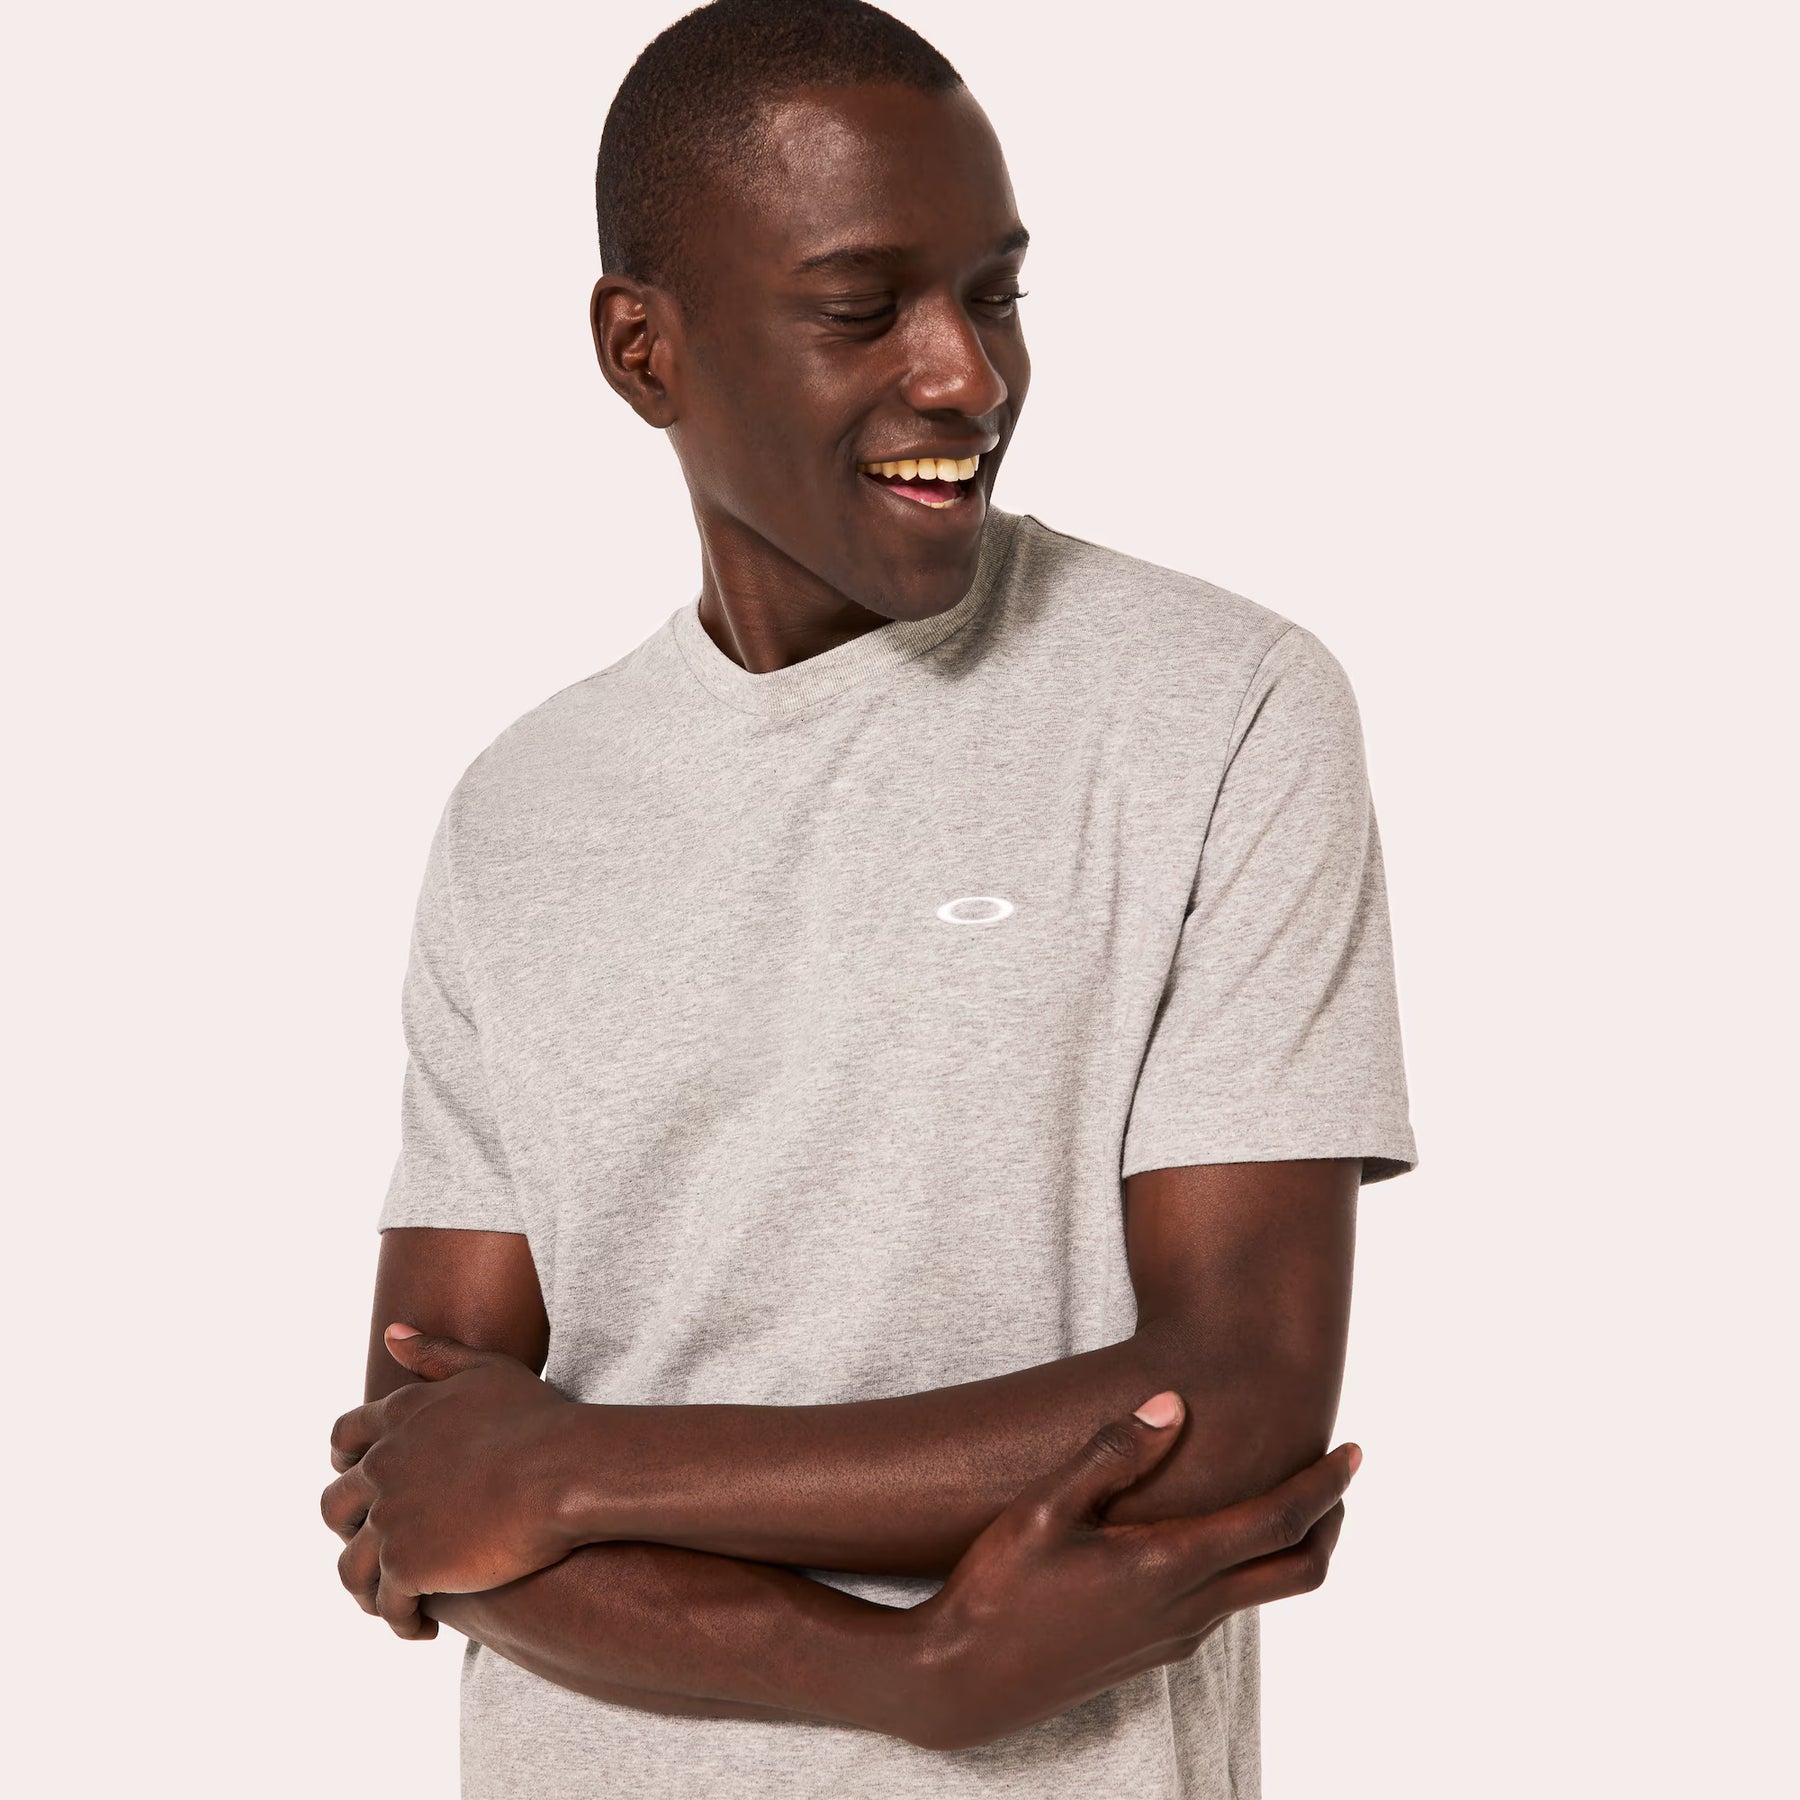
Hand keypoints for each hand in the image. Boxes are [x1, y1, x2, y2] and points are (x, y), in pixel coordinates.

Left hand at [320, 1325, 580, 1638]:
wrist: (564, 1471)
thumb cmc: (538, 1419)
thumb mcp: (486, 1369)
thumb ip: (435, 1353)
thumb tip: (391, 1333)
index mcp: (397, 1418)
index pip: (344, 1440)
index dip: (347, 1463)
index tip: (363, 1482)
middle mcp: (381, 1468)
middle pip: (336, 1507)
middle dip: (350, 1529)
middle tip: (379, 1548)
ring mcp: (389, 1519)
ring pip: (352, 1567)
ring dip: (367, 1589)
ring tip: (394, 1604)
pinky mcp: (407, 1565)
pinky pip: (387, 1605)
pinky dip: (398, 1621)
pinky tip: (422, 1631)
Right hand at [903, 1392, 1357, 1750]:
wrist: (963, 1682)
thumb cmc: (997, 1589)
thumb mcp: (1044, 1510)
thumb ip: (1112, 1455)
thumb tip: (1172, 1403)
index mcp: (1168, 1567)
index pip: (1276, 1524)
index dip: (1323, 1486)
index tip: (1353, 1452)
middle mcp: (1187, 1610)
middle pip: (1296, 1572)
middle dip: (1328, 1521)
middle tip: (1336, 1477)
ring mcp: (1174, 1637)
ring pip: (1260, 1590)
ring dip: (1284, 1544)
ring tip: (1275, 1492)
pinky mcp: (1154, 1652)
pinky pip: (1222, 1606)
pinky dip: (1242, 1565)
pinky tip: (1206, 1537)